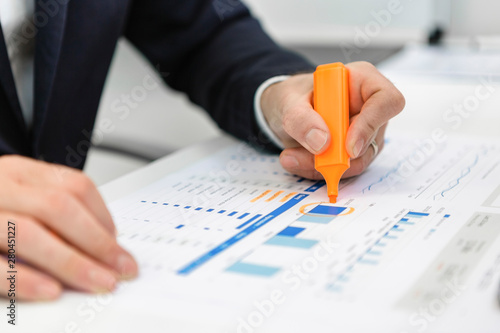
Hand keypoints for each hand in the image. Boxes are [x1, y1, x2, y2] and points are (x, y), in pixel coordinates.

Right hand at [0, 156, 137, 300]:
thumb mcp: (20, 194)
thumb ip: (53, 210)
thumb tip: (105, 241)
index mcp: (21, 171)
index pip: (75, 186)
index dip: (104, 218)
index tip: (119, 246)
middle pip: (59, 209)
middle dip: (97, 243)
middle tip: (122, 270)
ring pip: (29, 233)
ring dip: (71, 263)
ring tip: (99, 283)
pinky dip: (23, 279)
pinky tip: (50, 291)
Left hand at [260, 61, 404, 178]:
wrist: (286, 110)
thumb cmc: (293, 96)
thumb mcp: (287, 102)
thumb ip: (300, 119)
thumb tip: (322, 143)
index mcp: (362, 81)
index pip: (386, 100)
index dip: (370, 125)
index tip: (348, 147)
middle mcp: (370, 107)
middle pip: (371, 138)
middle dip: (338, 155)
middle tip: (305, 158)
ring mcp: (366, 132)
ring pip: (358, 160)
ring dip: (324, 166)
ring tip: (290, 158)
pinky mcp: (355, 152)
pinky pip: (344, 169)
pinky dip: (319, 170)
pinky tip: (297, 160)